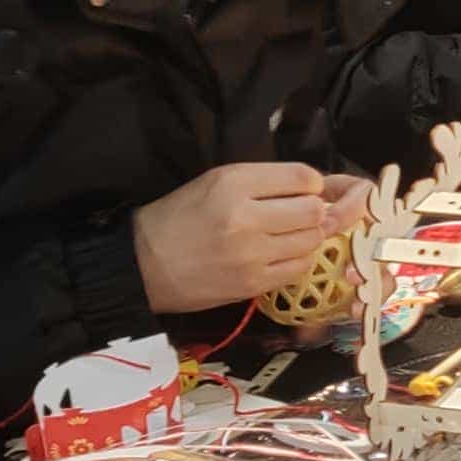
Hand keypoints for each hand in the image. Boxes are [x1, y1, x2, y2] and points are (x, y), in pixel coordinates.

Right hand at [134, 163, 368, 309]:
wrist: (144, 264)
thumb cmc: (180, 216)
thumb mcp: (216, 181)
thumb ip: (265, 181)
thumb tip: (316, 186)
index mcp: (234, 183)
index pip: (303, 177)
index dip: (312, 183)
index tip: (303, 190)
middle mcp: (246, 217)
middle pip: (314, 210)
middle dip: (314, 210)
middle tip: (299, 214)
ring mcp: (252, 254)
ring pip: (312, 240)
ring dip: (308, 236)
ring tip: (287, 234)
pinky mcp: (253, 284)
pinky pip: (299, 268)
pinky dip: (297, 259)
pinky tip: (280, 254)